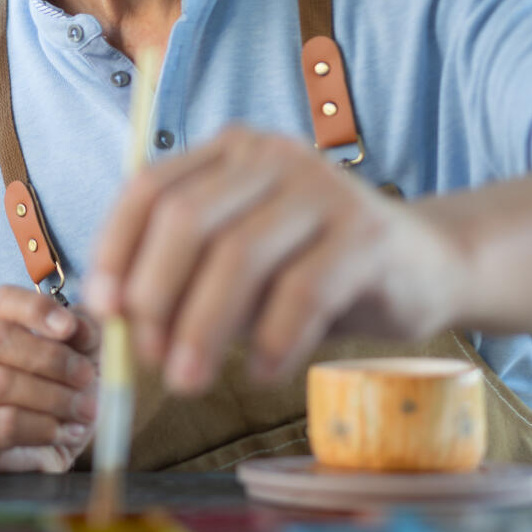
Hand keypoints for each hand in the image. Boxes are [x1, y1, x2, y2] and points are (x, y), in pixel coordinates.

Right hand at [0, 286, 99, 472]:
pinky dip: (45, 427)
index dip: (37, 309)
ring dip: (54, 397)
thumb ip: (81, 333)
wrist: (26, 452)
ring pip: (2, 384)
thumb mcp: (73, 356)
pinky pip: (6, 425)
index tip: (70, 327)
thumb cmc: (48, 392)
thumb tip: (79, 326)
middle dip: (51, 358)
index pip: (2, 300)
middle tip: (87, 377)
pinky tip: (65, 431)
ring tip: (84, 409)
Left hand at [83, 125, 462, 394]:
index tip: (103, 309)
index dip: (116, 248)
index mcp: (229, 152)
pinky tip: (264, 373)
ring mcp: (322, 187)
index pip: (149, 188)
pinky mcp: (366, 232)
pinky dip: (272, 341)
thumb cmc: (316, 269)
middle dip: (156, 296)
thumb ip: (189, 277)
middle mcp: (271, 156)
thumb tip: (122, 323)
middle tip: (149, 359)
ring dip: (203, 329)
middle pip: (186, 220)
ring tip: (190, 379)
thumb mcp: (243, 263)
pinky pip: (303, 291)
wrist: (428, 264)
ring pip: (239, 256)